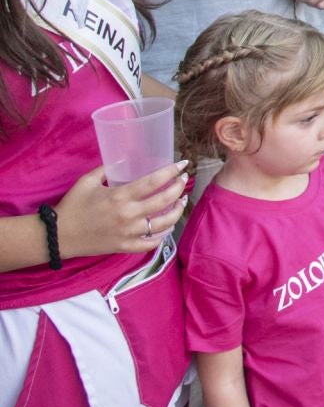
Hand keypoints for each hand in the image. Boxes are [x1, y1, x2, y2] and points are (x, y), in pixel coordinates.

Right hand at [54, 159, 190, 258]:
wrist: (58, 236)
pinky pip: (151, 243)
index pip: (154, 181)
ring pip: (163, 223)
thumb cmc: (72, 206)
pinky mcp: (125, 246)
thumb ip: (106, 169)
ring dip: (177, 211)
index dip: (171, 171)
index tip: (183, 164)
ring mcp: (128, 233)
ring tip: (181, 201)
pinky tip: (168, 226)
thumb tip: (123, 160)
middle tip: (183, 180)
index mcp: (119, 196)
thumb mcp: (87, 181)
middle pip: (164, 200)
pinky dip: (163, 235)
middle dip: (179, 187)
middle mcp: (128, 215)